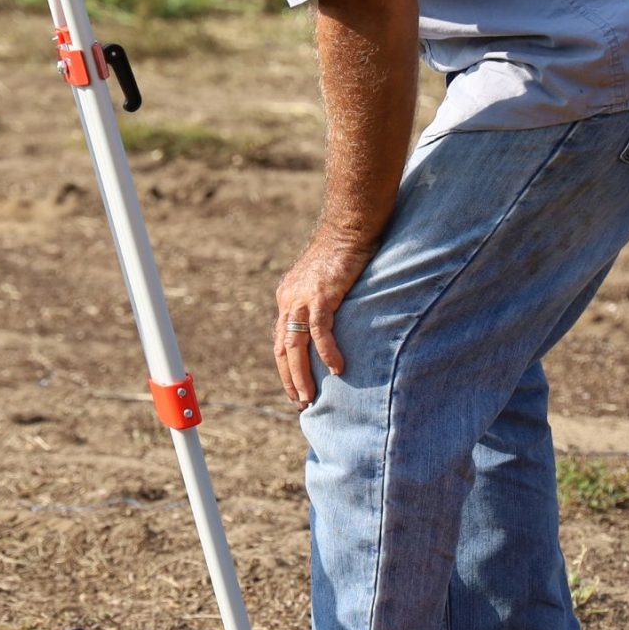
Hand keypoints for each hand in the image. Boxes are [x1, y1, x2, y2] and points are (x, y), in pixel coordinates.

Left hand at [274, 233, 372, 408]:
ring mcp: (303, 297)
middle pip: (281, 348)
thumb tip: (330, 323)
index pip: (279, 340)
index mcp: (287, 297)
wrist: (349, 226)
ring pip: (294, 346)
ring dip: (301, 375)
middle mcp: (289, 299)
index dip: (285, 367)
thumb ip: (321, 302)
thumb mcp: (325, 281)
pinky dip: (327, 353)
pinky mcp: (322, 295)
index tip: (294, 388)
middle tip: (300, 402)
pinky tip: (337, 370)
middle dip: (289, 378)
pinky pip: (320, 331)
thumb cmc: (343, 251)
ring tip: (309, 397)